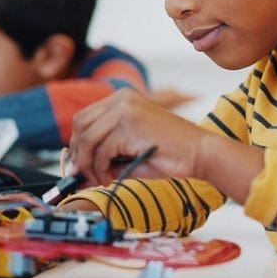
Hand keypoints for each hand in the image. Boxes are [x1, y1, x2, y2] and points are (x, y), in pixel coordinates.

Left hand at [69, 87, 204, 185]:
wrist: (200, 152)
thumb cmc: (168, 153)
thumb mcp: (129, 148)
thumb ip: (104, 152)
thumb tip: (76, 169)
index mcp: (121, 98)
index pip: (84, 117)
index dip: (77, 143)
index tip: (78, 163)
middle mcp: (121, 98)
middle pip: (81, 125)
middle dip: (79, 154)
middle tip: (84, 175)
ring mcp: (125, 109)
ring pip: (88, 139)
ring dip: (89, 165)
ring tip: (101, 179)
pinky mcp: (129, 124)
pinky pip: (102, 150)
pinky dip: (101, 168)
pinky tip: (111, 178)